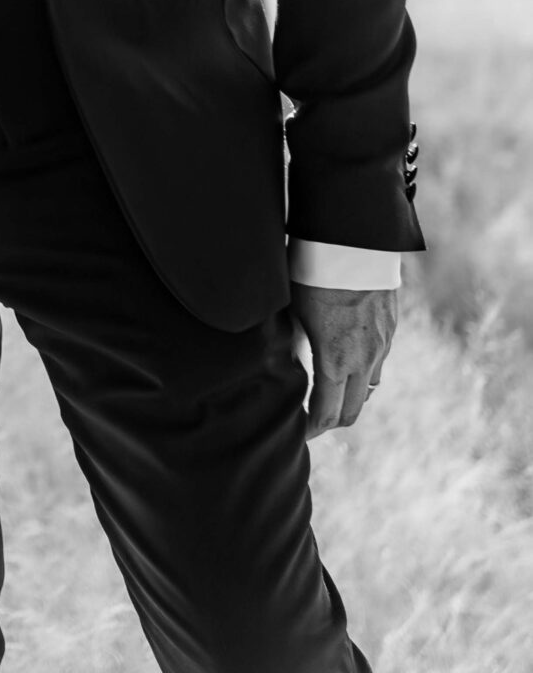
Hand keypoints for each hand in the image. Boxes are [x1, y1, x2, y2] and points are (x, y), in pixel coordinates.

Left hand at [291, 282, 398, 438]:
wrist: (353, 238)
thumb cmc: (311, 272)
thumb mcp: (290, 310)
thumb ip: (289, 343)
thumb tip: (280, 363)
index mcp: (335, 361)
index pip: (327, 414)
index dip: (311, 430)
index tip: (296, 434)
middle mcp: (364, 359)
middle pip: (352, 411)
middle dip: (331, 422)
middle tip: (310, 422)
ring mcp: (382, 344)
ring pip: (369, 386)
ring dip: (350, 396)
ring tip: (328, 392)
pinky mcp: (391, 327)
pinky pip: (380, 360)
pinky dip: (363, 370)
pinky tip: (347, 360)